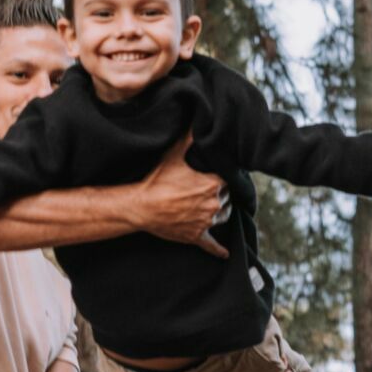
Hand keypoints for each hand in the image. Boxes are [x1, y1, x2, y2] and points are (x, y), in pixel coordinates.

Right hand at [126, 133, 230, 258]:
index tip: (218, 172)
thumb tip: (197, 117)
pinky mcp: (196, 237)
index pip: (229, 178)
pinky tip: (225, 253)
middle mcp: (214, 204)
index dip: (224, 175)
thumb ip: (189, 137)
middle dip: (220, 192)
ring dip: (219, 211)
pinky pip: (211, 245)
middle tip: (209, 188)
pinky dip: (219, 250)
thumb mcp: (174, 155)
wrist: (141, 207)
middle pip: (227, 197)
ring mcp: (206, 222)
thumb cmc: (157, 180)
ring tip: (213, 206)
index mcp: (213, 184)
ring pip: (223, 216)